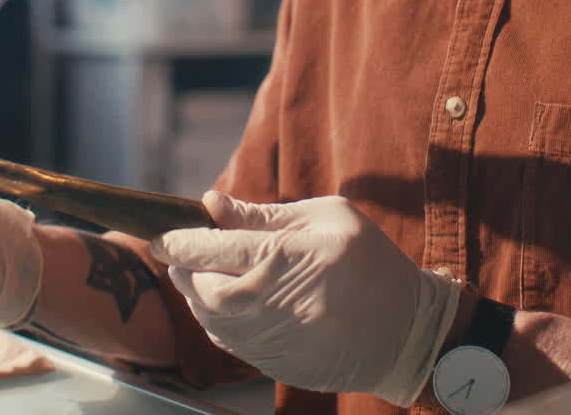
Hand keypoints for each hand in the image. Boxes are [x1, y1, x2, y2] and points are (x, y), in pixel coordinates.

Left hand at [150, 193, 459, 405]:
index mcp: (293, 257)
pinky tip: (218, 304)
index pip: (219, 248)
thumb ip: (264, 214)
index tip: (161, 234)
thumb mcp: (328, 218)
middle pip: (206, 290)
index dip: (182, 240)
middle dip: (182, 270)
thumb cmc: (371, 264)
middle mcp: (280, 302)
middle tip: (173, 253)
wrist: (409, 332)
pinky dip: (214, 322)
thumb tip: (212, 204)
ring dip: (193, 297)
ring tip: (191, 277)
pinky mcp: (279, 366)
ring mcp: (279, 340)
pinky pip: (230, 344)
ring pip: (212, 321)